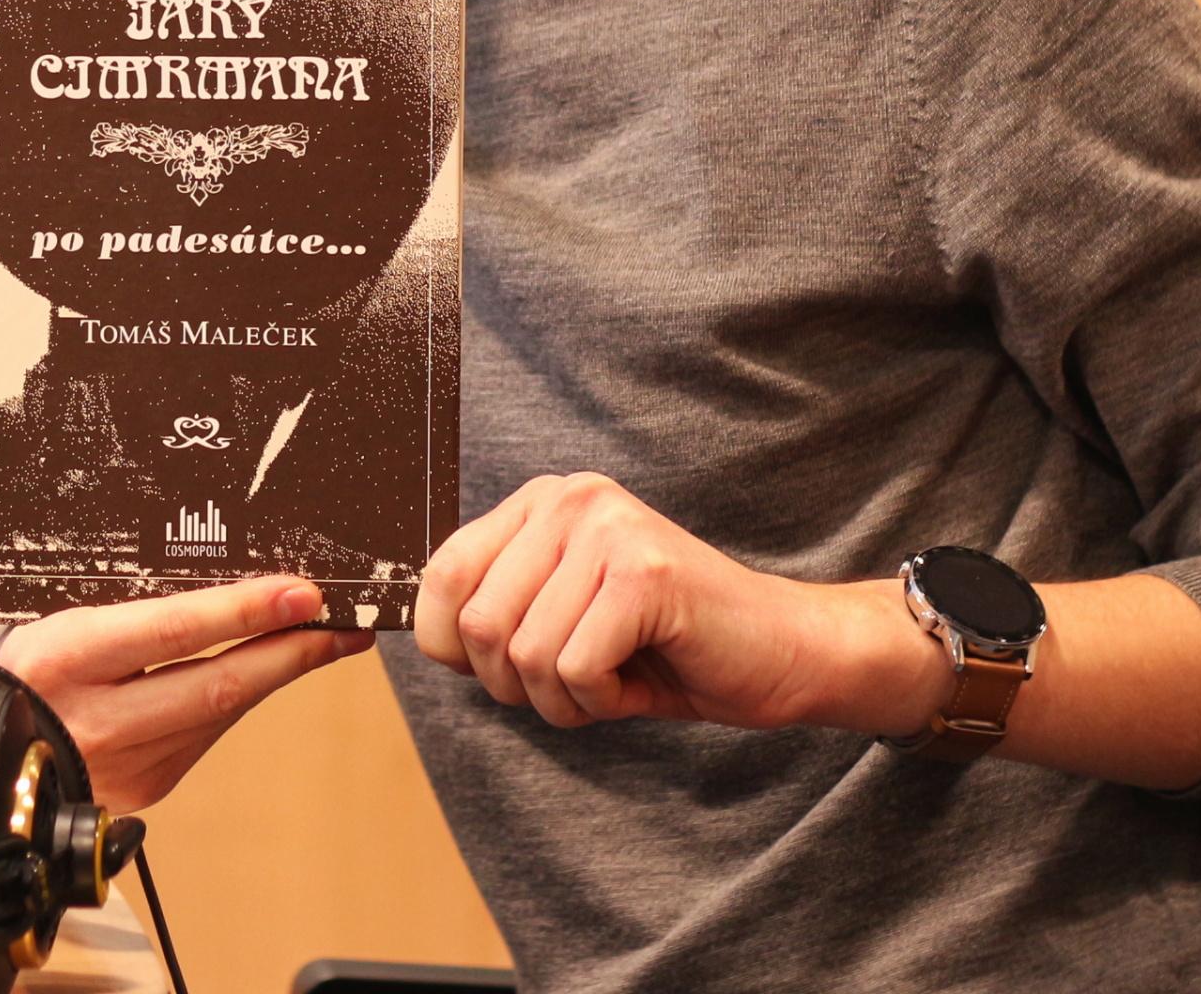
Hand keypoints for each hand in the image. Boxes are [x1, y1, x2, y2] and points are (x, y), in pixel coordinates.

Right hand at [0, 576, 372, 811]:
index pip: (173, 631)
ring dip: (277, 675)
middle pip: (218, 684)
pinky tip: (264, 672)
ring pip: (219, 713)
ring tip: (329, 639)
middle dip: (293, 651)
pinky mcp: (140, 793)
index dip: (245, 611)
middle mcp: (95, 719)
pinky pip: (202, 736)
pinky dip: (236, 700)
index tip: (302, 592)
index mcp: (63, 658)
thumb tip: (187, 558)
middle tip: (347, 623)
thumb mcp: (28, 618)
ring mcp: (121, 766)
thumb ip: (99, 598)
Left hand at [416, 473, 873, 730]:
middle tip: (575, 685)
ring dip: (565, 699)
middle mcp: (571, 499)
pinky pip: (576, 669)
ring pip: (524, 655)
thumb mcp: (563, 618)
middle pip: (478, 625)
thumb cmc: (666, 646)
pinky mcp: (643, 573)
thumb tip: (422, 632)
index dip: (456, 648)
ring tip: (614, 679)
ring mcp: (609, 530)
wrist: (779, 653)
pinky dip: (603, 702)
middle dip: (516, 686)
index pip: (441, 576)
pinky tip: (640, 680)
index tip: (510, 669)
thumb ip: (499, 608)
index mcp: (544, 502)